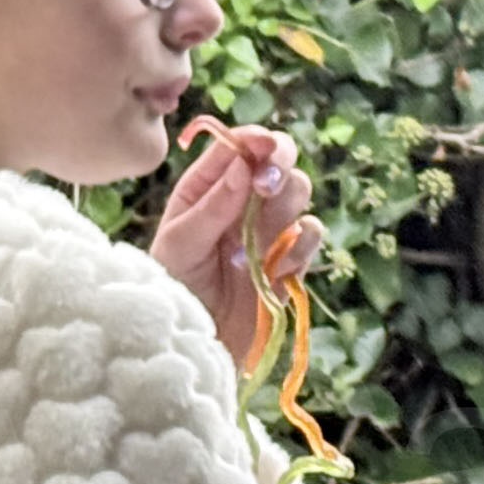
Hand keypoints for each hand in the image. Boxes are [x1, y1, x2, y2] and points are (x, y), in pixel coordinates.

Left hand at [149, 121, 320, 367]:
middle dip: (279, 168)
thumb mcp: (180, 245)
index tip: (265, 146)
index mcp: (207, 187)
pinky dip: (300, 247)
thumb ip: (211, 205)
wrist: (195, 344)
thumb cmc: (173, 289)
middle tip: (265, 189)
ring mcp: (268, 227)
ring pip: (299, 192)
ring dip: (285, 210)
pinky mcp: (289, 257)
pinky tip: (275, 271)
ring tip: (256, 246)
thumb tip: (242, 164)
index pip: (238, 147)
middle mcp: (241, 200)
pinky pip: (310, 234)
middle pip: (279, 160)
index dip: (257, 140)